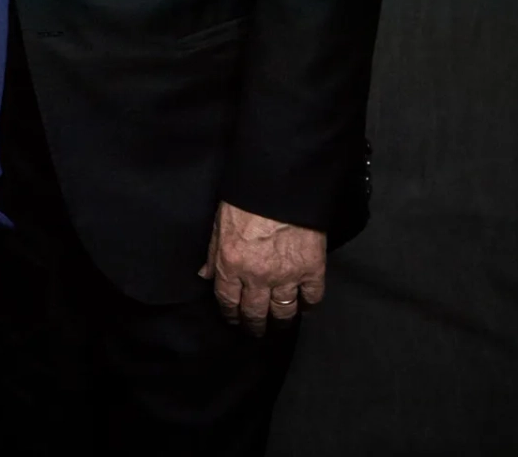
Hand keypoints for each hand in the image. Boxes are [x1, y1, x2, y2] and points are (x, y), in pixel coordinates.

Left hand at [199, 200, 326, 334]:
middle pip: (255, 312)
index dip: (230, 314)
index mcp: (230, 266)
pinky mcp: (312, 270)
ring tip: (278, 325)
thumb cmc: (244, 201)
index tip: (233, 320)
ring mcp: (286, 276)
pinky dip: (309, 306)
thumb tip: (205, 275)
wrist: (279, 187)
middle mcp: (257, 277)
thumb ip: (212, 254)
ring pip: (283, 312)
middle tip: (256, 331)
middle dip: (254, 325)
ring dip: (280, 321)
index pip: (227, 301)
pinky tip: (305, 308)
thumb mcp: (218, 225)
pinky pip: (312, 298)